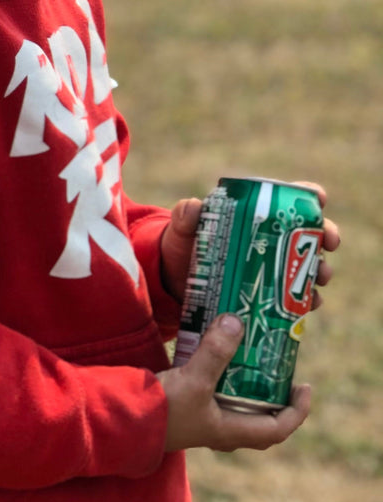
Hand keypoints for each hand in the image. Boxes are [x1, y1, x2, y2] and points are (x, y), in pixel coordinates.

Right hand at [157, 315, 309, 452]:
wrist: (124, 421)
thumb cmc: (163, 410)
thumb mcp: (194, 379)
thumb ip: (215, 352)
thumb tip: (237, 322)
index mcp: (232, 432)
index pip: (279, 428)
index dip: (297, 410)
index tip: (305, 386)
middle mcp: (221, 431)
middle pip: (261, 421)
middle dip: (274, 399)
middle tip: (278, 372)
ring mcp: (203, 422)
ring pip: (237, 409)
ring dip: (248, 390)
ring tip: (250, 361)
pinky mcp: (186, 411)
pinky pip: (215, 399)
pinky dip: (223, 382)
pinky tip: (215, 361)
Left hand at [159, 182, 339, 305]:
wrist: (174, 278)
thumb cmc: (182, 243)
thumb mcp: (182, 227)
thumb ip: (186, 215)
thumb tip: (194, 206)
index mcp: (254, 214)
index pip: (289, 198)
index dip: (309, 196)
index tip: (319, 200)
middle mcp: (271, 238)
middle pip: (310, 231)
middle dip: (326, 234)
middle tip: (328, 243)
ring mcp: (274, 266)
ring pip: (309, 264)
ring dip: (321, 269)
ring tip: (321, 277)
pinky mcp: (271, 292)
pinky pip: (298, 296)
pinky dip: (308, 300)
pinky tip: (310, 304)